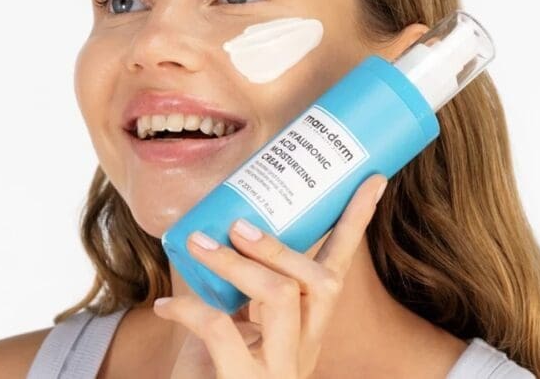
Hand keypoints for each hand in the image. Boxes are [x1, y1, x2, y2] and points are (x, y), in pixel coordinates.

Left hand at [153, 173, 387, 378]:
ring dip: (236, 263)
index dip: (354, 223)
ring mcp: (279, 370)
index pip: (337, 269)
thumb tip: (214, 226)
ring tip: (200, 244)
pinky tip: (167, 307)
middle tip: (239, 224)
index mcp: (308, 329)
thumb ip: (233, 286)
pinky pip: (222, 330)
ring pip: (279, 296)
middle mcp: (303, 349)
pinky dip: (190, 310)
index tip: (372, 180)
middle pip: (320, 282)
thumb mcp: (234, 325)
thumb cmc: (213, 371)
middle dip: (281, 245)